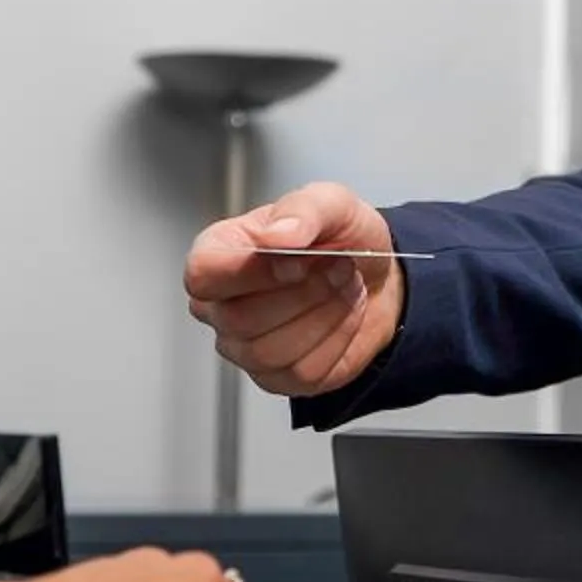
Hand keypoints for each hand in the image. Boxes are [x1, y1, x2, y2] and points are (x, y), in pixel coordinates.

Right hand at [183, 183, 400, 396]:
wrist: (378, 276)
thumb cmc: (341, 239)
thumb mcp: (332, 203)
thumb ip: (302, 210)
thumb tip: (277, 234)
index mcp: (220, 252)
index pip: (203, 274)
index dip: (252, 272)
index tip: (296, 261)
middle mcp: (222, 304)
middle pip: (239, 319)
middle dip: (304, 293)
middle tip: (337, 267)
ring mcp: (245, 346)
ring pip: (271, 352)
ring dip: (324, 317)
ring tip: (342, 288)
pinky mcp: (276, 377)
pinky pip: (303, 373)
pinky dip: (337, 342)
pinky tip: (340, 317)